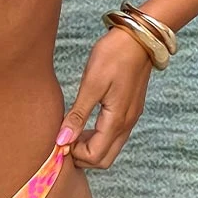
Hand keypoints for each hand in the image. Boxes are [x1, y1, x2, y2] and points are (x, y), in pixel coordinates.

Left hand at [55, 27, 153, 168]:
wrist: (138, 38)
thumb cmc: (113, 56)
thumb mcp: (91, 84)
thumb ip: (78, 115)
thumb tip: (62, 141)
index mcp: (117, 120)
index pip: (96, 157)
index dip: (75, 154)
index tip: (59, 140)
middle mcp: (127, 124)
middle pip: (105, 159)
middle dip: (83, 156)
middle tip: (64, 140)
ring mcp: (130, 118)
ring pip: (110, 148)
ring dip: (90, 147)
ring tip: (71, 131)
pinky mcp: (130, 110)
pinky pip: (114, 135)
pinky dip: (98, 137)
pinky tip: (84, 123)